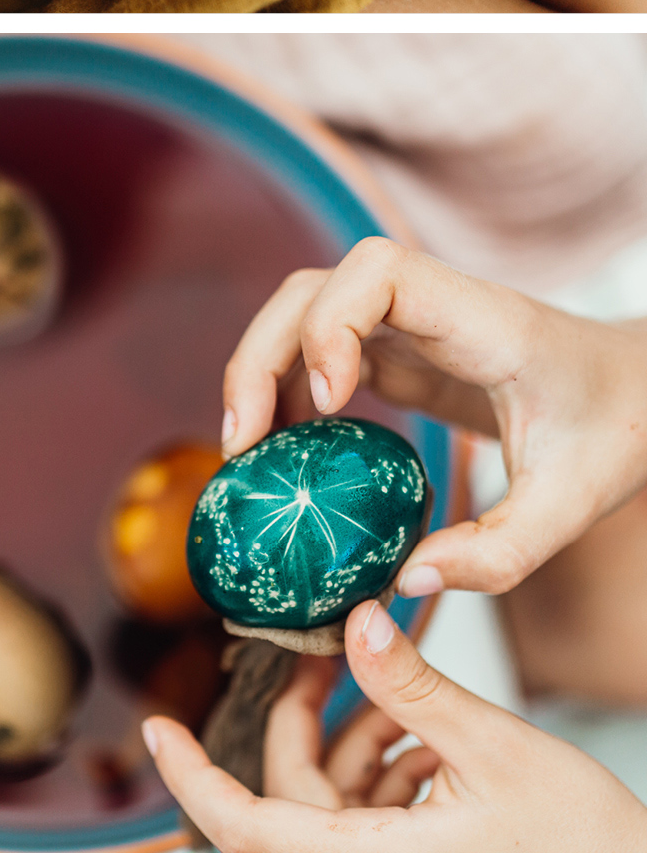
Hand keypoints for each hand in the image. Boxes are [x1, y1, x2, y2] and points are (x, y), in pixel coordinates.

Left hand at [144, 600, 646, 852]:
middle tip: (333, 652)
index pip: (248, 828)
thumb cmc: (588, 850)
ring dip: (361, 744)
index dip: (191, 776)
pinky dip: (387, 777)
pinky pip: (368, 830)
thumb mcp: (494, 746)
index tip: (153, 727)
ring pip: (336, 809)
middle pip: (297, 799)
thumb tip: (355, 622)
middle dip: (311, 720)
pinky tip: (433, 743)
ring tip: (413, 698)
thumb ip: (411, 683)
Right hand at [221, 236, 646, 595]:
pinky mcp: (401, 353)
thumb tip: (405, 581)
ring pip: (305, 312)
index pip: (378, 271)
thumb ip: (499, 552)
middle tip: (245, 442)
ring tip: (248, 451)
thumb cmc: (618, 429)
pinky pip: (322, 352)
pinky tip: (282, 449)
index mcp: (481, 320)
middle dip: (264, 353)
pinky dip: (287, 391)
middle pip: (314, 289)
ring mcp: (411, 326)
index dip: (332, 322)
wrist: (643, 392)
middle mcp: (433, 308)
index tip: (330, 399)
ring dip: (262, 369)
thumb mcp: (572, 504)